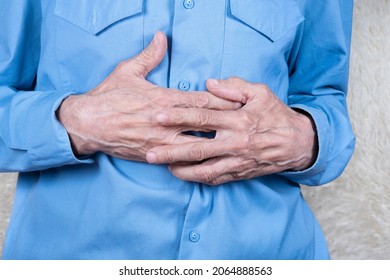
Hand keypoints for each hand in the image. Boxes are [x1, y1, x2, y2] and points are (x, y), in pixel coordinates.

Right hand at [57, 32, 239, 160]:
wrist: (87, 124)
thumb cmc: (108, 97)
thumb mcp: (127, 71)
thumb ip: (150, 55)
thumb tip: (162, 36)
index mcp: (164, 99)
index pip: (202, 100)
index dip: (224, 101)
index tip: (242, 103)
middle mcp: (167, 122)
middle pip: (205, 123)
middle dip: (227, 124)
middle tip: (248, 126)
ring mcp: (162, 141)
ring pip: (197, 145)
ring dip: (216, 146)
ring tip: (236, 148)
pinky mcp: (154, 155)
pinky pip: (180, 161)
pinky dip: (197, 162)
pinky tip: (211, 164)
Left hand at [146, 77, 317, 184]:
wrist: (297, 143)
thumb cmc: (276, 115)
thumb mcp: (260, 93)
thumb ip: (234, 87)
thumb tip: (208, 83)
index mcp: (238, 120)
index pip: (203, 117)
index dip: (179, 116)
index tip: (158, 115)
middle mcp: (235, 142)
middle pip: (197, 148)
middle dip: (171, 150)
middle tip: (149, 152)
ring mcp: (236, 161)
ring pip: (203, 169)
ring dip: (181, 169)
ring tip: (162, 166)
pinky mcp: (239, 173)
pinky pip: (215, 179)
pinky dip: (197, 178)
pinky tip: (182, 174)